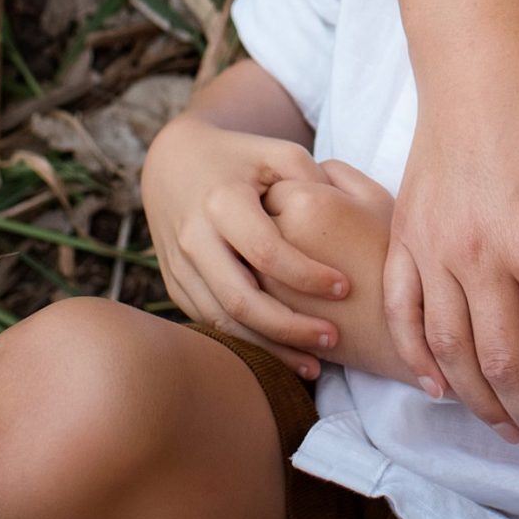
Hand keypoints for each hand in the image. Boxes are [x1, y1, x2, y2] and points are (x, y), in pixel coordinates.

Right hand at [140, 116, 346, 380]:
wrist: (172, 162)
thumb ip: (311, 180)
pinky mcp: (175, 284)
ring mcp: (179, 265)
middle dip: (289, 328)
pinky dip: (245, 343)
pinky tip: (280, 355)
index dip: (307, 275)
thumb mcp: (276, 153)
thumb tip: (342, 222)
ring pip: (222, 322)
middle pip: (239, 300)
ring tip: (313, 365)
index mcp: (222, 201)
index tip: (346, 287)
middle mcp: (194, 237)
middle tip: (332, 340)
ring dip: (268, 349)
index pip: (266, 252)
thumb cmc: (240, 158)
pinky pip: (209, 322)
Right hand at [385, 35, 518, 465]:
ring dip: (482, 403)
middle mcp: (480, 258)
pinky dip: (417, 358)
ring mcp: (434, 248)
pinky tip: (440, 388)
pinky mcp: (404, 234)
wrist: (480, 57)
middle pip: (508, 369)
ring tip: (512, 430)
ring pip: (451, 353)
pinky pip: (402, 313)